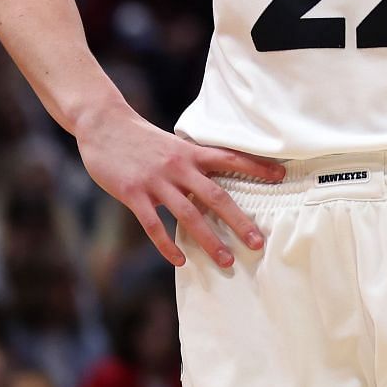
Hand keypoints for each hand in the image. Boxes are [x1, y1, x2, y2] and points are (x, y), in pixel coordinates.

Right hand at [75, 103, 283, 268]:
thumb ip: (192, 161)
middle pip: (216, 196)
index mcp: (191, 152)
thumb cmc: (142, 137)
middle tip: (258, 243)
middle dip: (239, 221)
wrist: (105, 125)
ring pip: (188, 215)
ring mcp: (156, 181)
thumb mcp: (173, 144)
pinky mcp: (133, 193)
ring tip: (225, 261)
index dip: (257, 167)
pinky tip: (180, 261)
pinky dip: (167, 245)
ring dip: (208, 241)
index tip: (281, 176)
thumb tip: (216, 179)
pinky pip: (153, 225)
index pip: (231, 159)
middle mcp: (179, 167)